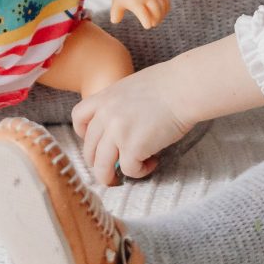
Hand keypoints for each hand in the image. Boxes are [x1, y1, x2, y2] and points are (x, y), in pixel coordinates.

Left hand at [72, 68, 189, 185]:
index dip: (84, 133)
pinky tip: (152, 163)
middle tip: (111, 168)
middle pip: (89, 148)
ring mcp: (117, 132)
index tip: (97, 141)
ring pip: (102, 166)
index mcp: (105, 97)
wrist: (185, 87)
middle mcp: (105, 115)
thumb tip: (123, 124)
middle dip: (98, 162)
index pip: (78, 117)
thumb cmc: (169, 84)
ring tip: (121, 179)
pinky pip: (129, 170)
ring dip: (110, 177)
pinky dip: (140, 171)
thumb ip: (120, 104)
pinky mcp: (133, 147)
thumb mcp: (133, 86)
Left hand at [108, 0, 168, 28]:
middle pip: (156, 12)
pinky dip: (166, 8)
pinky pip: (167, 0)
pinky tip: (162, 12)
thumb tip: (115, 21)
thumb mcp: (117, 3)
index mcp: (136, 3)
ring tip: (158, 19)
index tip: (147, 25)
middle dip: (156, 20)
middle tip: (153, 23)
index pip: (144, 16)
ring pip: (163, 7)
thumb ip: (116, 14)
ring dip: (162, 15)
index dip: (147, 23)